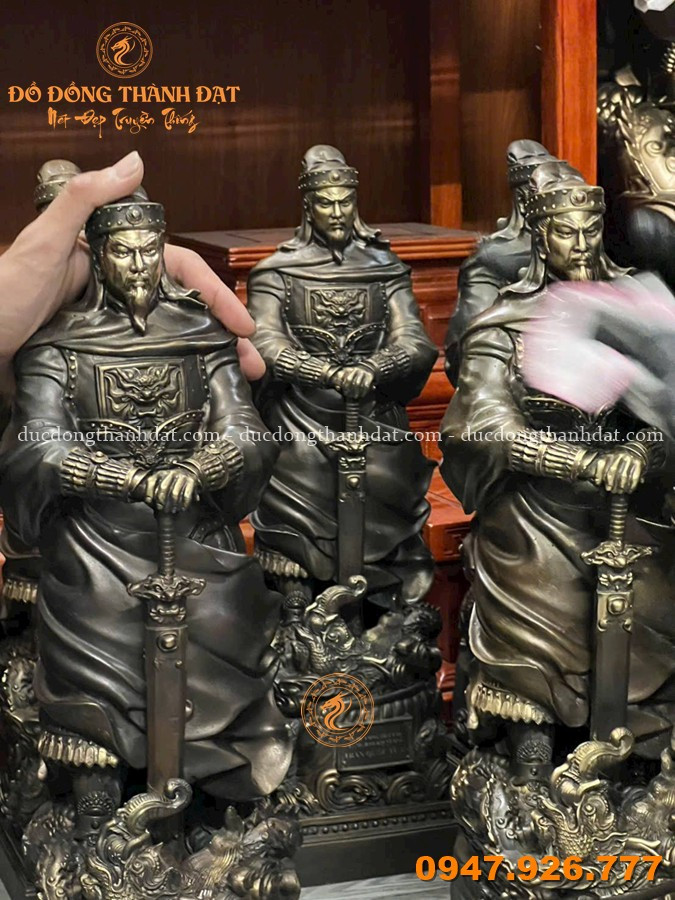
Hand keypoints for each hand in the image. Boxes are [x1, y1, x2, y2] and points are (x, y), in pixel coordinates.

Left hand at [0, 151, 263, 391]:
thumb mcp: (42, 242)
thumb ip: (85, 199)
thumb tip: (136, 161)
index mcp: (110, 257)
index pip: (177, 269)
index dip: (214, 293)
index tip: (242, 323)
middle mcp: (115, 289)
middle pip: (183, 306)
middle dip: (223, 334)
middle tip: (253, 364)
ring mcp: (109, 325)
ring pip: (170, 336)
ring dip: (207, 357)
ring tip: (238, 382)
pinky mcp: (98, 355)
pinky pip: (146, 360)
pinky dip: (175, 371)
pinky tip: (195, 389)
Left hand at [139, 468, 199, 512]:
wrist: (190, 471)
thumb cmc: (173, 481)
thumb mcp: (162, 481)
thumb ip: (154, 489)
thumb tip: (147, 501)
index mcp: (161, 472)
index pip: (151, 481)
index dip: (148, 492)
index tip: (149, 502)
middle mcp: (171, 473)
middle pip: (163, 487)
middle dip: (161, 500)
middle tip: (161, 508)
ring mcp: (182, 476)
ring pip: (174, 493)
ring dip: (172, 504)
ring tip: (172, 511)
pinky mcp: (191, 481)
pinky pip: (186, 495)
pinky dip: (184, 503)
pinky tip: (182, 508)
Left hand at [331, 365, 374, 398]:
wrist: (369, 367)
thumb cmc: (356, 374)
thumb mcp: (348, 374)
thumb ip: (342, 380)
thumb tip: (337, 388)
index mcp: (349, 369)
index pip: (343, 377)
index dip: (343, 385)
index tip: (344, 391)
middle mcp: (355, 370)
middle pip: (349, 380)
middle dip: (348, 389)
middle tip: (348, 395)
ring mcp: (362, 373)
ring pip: (357, 383)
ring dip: (356, 392)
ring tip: (355, 396)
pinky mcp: (369, 376)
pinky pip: (366, 385)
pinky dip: (363, 391)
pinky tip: (362, 395)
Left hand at [586, 447, 645, 493]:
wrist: (637, 449)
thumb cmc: (621, 458)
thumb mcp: (610, 458)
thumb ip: (603, 467)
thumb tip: (596, 480)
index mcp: (610, 454)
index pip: (601, 463)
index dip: (598, 474)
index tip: (598, 483)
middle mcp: (619, 455)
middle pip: (612, 471)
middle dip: (610, 482)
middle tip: (609, 489)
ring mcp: (629, 459)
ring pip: (623, 475)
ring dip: (620, 486)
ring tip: (619, 491)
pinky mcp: (638, 463)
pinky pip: (634, 477)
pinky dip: (631, 485)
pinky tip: (629, 490)